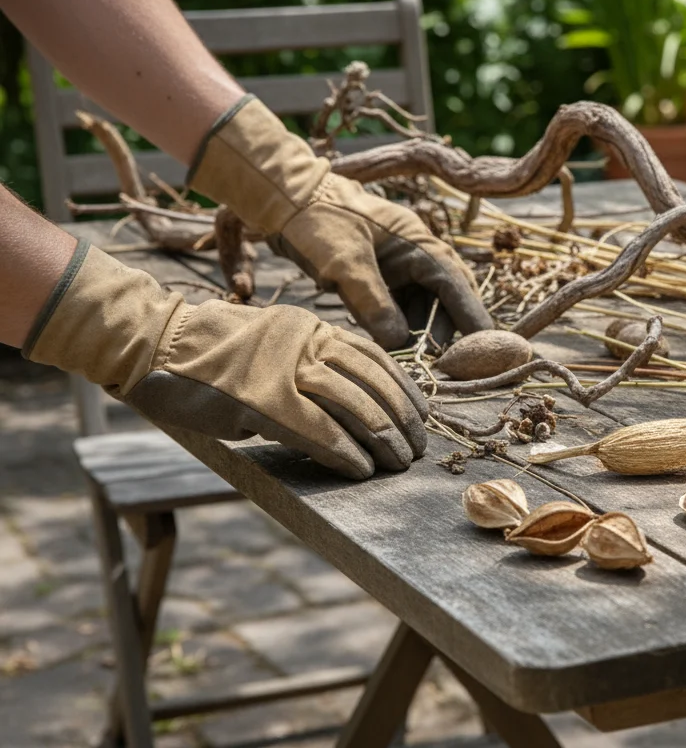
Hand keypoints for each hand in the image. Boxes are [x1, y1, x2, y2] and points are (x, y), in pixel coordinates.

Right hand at [25, 244, 427, 478]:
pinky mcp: (260, 399)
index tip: (421, 415)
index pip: (375, 357)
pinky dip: (344, 452)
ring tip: (396, 464)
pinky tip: (360, 469)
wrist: (152, 345)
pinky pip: (318, 428)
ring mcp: (283, 368)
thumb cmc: (208, 355)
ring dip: (381, 439)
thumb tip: (348, 409)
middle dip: (400, 420)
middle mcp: (305, 341)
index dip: (404, 390)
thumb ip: (309, 369)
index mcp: (311, 327)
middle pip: (372, 382)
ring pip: (353, 404)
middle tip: (414, 449)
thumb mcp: (271, 348)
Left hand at [188, 96, 492, 348]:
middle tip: (444, 366)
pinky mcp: (382, 275)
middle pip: (446, 300)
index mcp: (420, 244)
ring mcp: (400, 265)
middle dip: (447, 332)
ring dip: (420, 333)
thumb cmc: (318, 222)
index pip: (457, 288)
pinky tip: (391, 345)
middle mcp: (418, 255)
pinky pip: (401, 306)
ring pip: (423, 306)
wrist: (286, 199)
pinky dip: (399, 326)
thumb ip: (372, 304)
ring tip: (416, 362)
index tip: (487, 351)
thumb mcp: (344, 264)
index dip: (472, 320)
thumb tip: (401, 344)